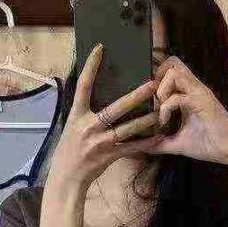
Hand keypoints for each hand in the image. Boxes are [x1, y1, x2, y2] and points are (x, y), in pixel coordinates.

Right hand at [48, 43, 163, 192]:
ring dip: (145, 120)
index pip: (83, 86)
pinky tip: (158, 137)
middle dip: (135, 97)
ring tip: (161, 111)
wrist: (66, 177)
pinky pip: (131, 148)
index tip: (100, 49)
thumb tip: (98, 94)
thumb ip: (86, 112)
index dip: (91, 67)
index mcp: (77, 115)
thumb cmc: (69, 150)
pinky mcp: (108, 156)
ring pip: (127, 129)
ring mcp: (99, 142)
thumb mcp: (72, 127)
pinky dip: (145, 143)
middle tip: (152, 84)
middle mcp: (88, 126)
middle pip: (114, 109)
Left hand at [148, 55, 227, 164]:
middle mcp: (194, 89)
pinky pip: (178, 97)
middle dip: (157, 79)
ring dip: (161, 91)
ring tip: (160, 110)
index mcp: (189, 94)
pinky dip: (166, 108)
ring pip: (174, 73)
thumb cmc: (209, 144)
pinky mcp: (202, 103)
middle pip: (172, 63)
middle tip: (155, 101)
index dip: (157, 79)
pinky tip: (165, 122)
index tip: (152, 101)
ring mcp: (199, 94)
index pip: (171, 70)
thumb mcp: (178, 143)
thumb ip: (160, 143)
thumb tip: (142, 147)